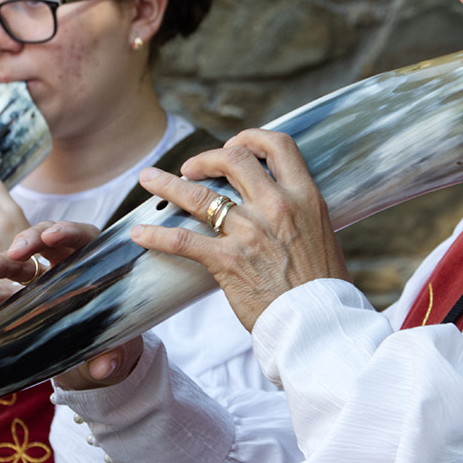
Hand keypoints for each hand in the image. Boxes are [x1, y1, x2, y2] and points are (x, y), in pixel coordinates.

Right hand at [0, 220, 140, 389]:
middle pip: (45, 240)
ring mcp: (38, 278)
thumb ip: (114, 354)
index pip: (84, 236)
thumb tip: (105, 366)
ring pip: (15, 263)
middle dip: (30, 240)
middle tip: (16, 251)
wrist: (100, 348)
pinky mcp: (16, 297)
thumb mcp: (119, 343)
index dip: (70, 232)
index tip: (54, 236)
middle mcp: (64, 262)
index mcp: (95, 261)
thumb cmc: (114, 334)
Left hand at [130, 129, 349, 330]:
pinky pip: (182, 241)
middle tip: (192, 167)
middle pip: (233, 159)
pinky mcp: (228, 261)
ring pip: (198, 194)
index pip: (278, 145)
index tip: (236, 145)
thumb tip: (280, 205)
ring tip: (148, 179)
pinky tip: (138, 234)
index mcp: (304, 196)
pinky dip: (155, 235)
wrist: (320, 324)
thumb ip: (299, 214)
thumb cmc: (324, 286)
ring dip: (167, 183)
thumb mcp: (321, 233)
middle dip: (206, 157)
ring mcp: (250, 232)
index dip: (252, 137)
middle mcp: (277, 206)